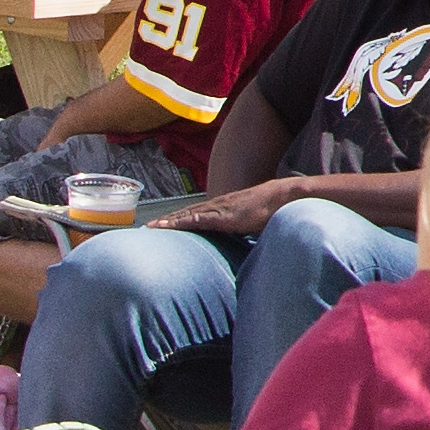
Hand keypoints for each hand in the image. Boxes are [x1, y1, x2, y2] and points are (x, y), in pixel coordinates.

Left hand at [143, 178, 283, 237]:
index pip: (193, 213)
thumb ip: (240, 224)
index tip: (160, 225)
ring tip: (152, 227)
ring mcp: (220, 209)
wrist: (283, 196)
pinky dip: (187, 221)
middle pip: (186, 213)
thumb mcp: (250, 218)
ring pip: (189, 215)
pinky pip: (202, 219)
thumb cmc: (269, 208)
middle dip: (166, 220)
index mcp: (222, 206)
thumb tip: (238, 232)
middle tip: (146, 228)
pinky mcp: (226, 216)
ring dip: (170, 221)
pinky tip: (175, 224)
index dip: (176, 218)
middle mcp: (217, 205)